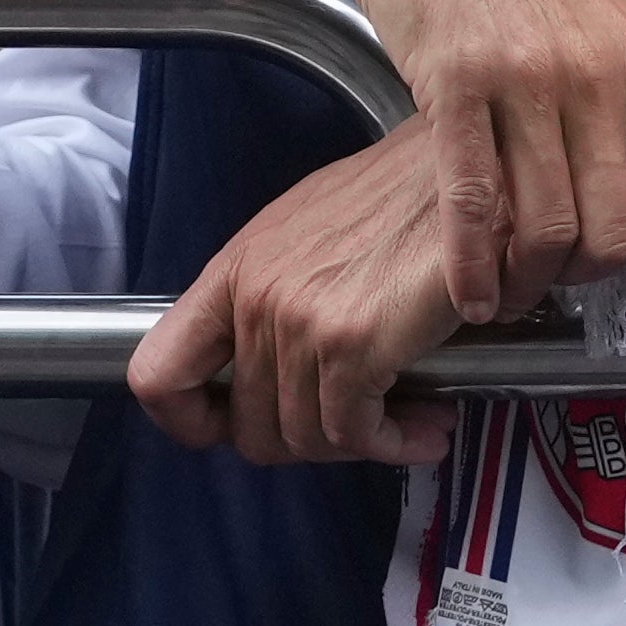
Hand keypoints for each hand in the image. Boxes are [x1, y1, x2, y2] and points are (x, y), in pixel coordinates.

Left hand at [130, 129, 468, 465]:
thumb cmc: (404, 199)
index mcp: (232, 272)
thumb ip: (277, 297)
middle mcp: (253, 299)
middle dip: (307, 444)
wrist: (469, 178)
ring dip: (360, 447)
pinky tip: (424, 428)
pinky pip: (354, 434)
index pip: (156, 375)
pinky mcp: (350, 345)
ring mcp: (296, 322)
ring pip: (304, 439)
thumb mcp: (311, 236)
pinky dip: (394, 445)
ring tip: (407, 423)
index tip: (231, 431)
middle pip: (248, 429)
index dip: (188, 423)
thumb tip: (269, 363)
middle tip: (355, 429)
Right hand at [317, 0, 625, 317]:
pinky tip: (469, 292)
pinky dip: (470, 261)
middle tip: (563, 282)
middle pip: (617, 222)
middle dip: (591, 273)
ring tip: (512, 292)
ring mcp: (522, 80)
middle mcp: (593, 74)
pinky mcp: (450, 82)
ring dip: (530, 278)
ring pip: (545, 220)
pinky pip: (470, 196)